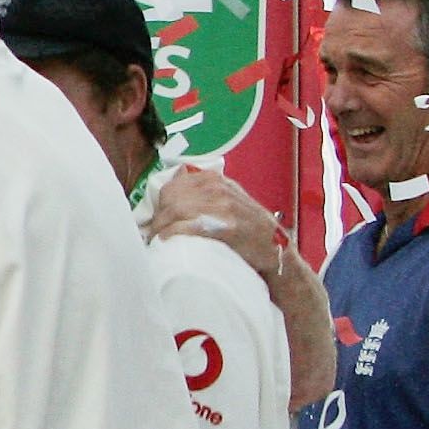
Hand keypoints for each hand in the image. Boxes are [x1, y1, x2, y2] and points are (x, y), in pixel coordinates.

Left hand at [144, 165, 285, 283]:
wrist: (275, 248)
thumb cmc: (249, 227)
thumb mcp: (229, 198)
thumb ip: (205, 191)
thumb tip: (175, 186)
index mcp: (215, 180)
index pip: (173, 186)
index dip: (160, 204)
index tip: (156, 218)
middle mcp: (218, 189)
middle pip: (172, 200)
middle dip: (158, 218)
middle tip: (153, 234)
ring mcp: (223, 207)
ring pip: (177, 212)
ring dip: (161, 228)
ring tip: (157, 240)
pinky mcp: (225, 227)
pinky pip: (189, 226)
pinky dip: (173, 234)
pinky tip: (166, 241)